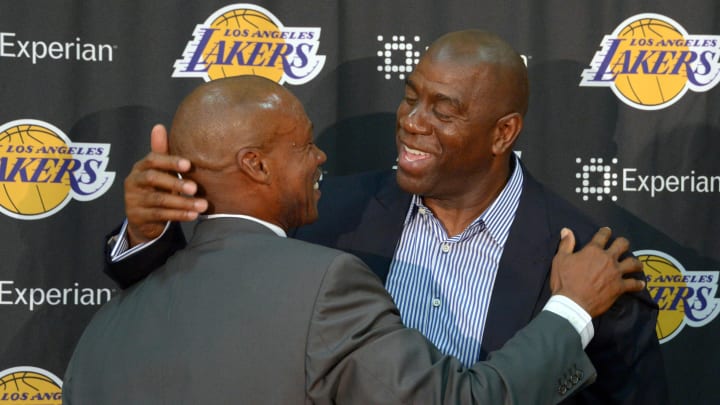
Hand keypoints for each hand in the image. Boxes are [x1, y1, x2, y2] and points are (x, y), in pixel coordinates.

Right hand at [124, 124, 207, 245]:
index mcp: (140, 167)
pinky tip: (193, 215)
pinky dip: (178, 215)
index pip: (152, 160)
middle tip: (195, 188)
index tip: (188, 165)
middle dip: (175, 183)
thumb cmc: (157, 188)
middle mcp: (133, 181)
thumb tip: (159, 126)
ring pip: (159, 200)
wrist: (143, 218)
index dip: (170, 161)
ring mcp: (134, 200)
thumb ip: (161, 152)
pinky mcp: (138, 216)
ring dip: (182, 203)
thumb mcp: (160, 171)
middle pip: (153, 179)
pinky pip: (160, 215)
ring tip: (202, 205)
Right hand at [550, 227, 644, 317]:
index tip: (607, 231)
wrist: (573, 303)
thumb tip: (566, 230)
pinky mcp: (620, 287)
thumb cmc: (565, 281)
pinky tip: (640, 284)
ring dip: (635, 263)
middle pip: (622, 245)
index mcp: (593, 250)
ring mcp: (616, 273)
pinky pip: (634, 284)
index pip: (602, 236)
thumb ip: (566, 244)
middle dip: (623, 243)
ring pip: (633, 263)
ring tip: (636, 264)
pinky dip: (638, 284)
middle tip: (622, 245)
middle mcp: (608, 259)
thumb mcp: (560, 260)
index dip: (605, 232)